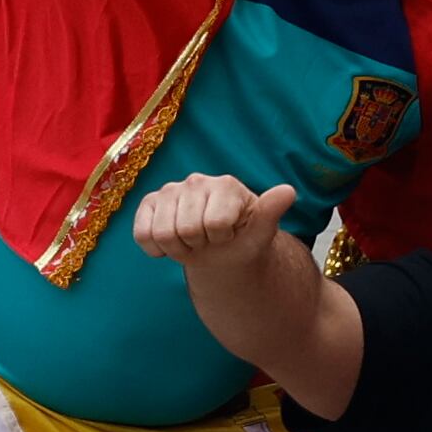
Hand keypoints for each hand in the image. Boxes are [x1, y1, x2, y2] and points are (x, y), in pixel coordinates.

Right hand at [129, 173, 298, 267]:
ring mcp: (170, 190)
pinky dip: (156, 249)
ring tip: (194, 241)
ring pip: (162, 234)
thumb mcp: (262, 231)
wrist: (223, 250)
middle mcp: (196, 181)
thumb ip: (271, 211)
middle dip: (199, 244)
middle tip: (210, 240)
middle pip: (185, 229)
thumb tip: (288, 191)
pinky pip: (143, 234)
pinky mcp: (150, 202)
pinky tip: (173, 242)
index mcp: (226, 185)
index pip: (214, 223)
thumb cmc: (244, 239)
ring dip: (179, 248)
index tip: (230, 234)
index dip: (222, 238)